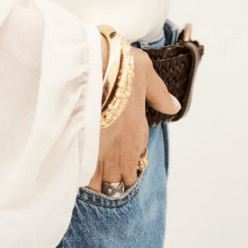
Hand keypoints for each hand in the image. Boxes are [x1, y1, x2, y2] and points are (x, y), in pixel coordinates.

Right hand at [87, 45, 180, 192]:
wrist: (89, 63)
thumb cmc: (119, 65)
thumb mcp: (146, 73)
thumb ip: (158, 95)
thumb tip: (174, 106)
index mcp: (138, 132)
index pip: (136, 161)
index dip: (127, 164)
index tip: (117, 161)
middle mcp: (122, 149)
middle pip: (120, 180)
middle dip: (112, 179)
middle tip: (100, 174)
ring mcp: (102, 153)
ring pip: (102, 184)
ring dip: (96, 182)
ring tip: (86, 179)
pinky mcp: (82, 152)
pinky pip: (83, 178)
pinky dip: (80, 178)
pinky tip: (73, 174)